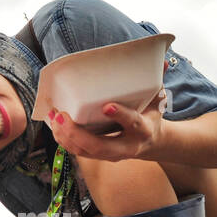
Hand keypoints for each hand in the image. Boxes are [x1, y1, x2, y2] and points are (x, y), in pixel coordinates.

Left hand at [46, 85, 167, 161]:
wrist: (150, 143)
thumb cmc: (149, 115)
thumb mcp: (157, 99)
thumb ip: (156, 80)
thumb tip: (163, 60)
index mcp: (143, 130)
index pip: (132, 123)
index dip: (120, 115)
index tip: (106, 106)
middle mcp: (127, 147)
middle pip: (101, 147)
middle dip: (78, 134)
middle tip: (61, 116)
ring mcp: (111, 155)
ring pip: (86, 152)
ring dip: (66, 138)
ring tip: (53, 119)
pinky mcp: (99, 156)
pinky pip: (79, 152)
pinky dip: (64, 141)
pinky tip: (54, 126)